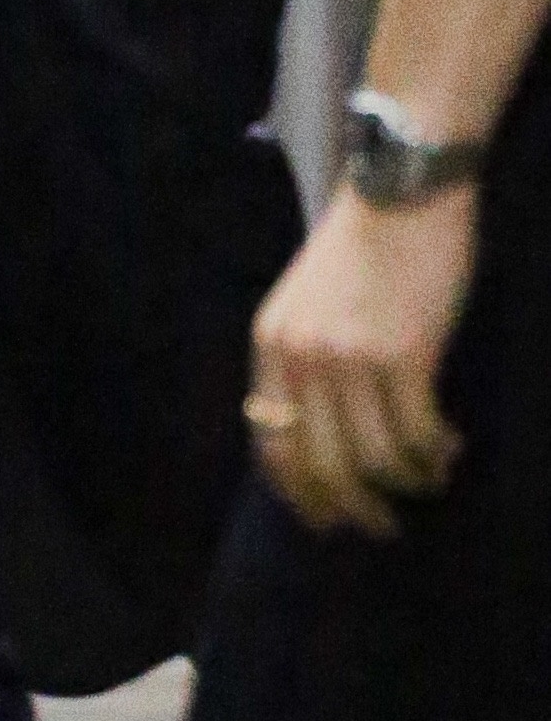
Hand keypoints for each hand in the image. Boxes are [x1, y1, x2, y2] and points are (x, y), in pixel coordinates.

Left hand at [247, 183, 476, 537]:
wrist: (400, 193)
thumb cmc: (361, 248)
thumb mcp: (306, 304)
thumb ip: (304, 363)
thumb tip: (321, 437)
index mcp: (272, 345)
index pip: (272, 444)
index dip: (299, 493)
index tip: (325, 519)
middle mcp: (304, 358)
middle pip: (321, 463)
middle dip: (353, 507)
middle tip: (381, 526)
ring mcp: (353, 359)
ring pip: (374, 458)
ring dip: (405, 482)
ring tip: (428, 480)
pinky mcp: (405, 355)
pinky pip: (416, 433)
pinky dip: (433, 454)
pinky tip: (447, 451)